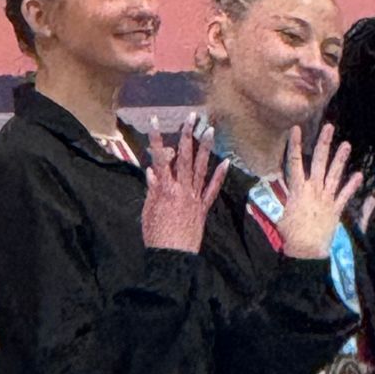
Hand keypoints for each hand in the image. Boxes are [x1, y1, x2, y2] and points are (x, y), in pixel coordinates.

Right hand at [141, 122, 227, 253]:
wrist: (172, 255)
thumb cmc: (156, 235)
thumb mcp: (148, 210)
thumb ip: (151, 189)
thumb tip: (151, 171)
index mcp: (164, 189)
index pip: (159, 158)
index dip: (157, 138)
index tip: (156, 120)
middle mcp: (181, 189)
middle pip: (184, 158)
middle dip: (187, 135)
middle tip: (192, 117)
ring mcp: (194, 198)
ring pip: (200, 168)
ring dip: (205, 148)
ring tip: (210, 130)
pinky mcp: (203, 208)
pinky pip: (213, 189)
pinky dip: (219, 176)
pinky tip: (226, 162)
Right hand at [276, 124, 362, 260]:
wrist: (306, 249)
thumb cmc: (290, 233)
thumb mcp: (277, 214)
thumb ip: (273, 200)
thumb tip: (260, 191)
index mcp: (297, 189)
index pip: (294, 162)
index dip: (294, 144)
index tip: (296, 129)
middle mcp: (313, 189)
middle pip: (318, 162)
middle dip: (323, 143)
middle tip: (329, 127)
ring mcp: (327, 198)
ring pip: (334, 174)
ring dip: (340, 159)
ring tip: (347, 144)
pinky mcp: (336, 209)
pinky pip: (345, 195)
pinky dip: (352, 185)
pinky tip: (359, 174)